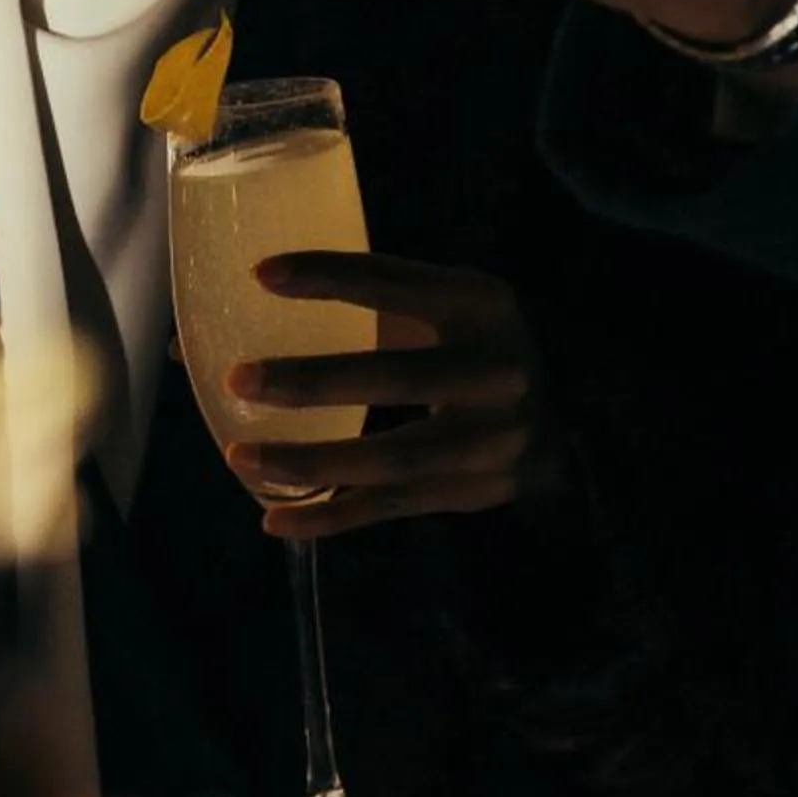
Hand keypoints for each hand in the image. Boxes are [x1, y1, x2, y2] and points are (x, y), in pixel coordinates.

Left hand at [225, 252, 558, 539]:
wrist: (570, 420)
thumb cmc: (475, 350)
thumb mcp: (445, 310)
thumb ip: (367, 307)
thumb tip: (227, 324)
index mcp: (481, 306)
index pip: (400, 284)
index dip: (333, 278)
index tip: (262, 276)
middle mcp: (495, 371)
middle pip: (400, 378)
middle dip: (316, 381)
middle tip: (240, 380)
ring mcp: (491, 441)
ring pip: (393, 458)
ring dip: (313, 461)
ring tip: (241, 457)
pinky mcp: (474, 492)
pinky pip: (394, 508)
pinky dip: (333, 517)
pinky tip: (276, 520)